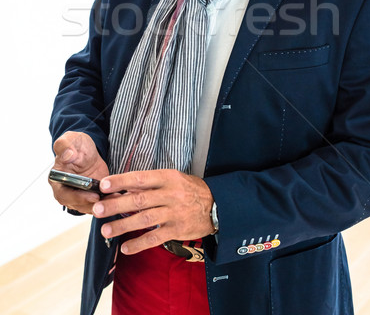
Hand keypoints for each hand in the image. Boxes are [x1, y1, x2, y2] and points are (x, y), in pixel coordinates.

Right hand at [49, 131, 108, 213]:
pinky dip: (106, 203)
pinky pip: (96, 203)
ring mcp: (77, 195)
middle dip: (91, 204)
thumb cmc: (76, 145)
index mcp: (57, 179)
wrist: (88, 150)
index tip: (92, 195)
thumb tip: (68, 155)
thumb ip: (65, 145)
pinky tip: (117, 197)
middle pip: (75, 204)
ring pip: (87, 207)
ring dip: (101, 206)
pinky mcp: (89, 195)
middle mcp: (65, 190)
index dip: (77, 197)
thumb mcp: (71, 139)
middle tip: (107, 200)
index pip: (63, 194)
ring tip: (115, 200)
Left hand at [92, 169, 214, 253]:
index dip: (121, 181)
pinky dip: (139, 243)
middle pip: (139, 199)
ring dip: (123, 225)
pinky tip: (125, 247)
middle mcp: (170, 194)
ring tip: (105, 230)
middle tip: (97, 210)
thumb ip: (150, 183)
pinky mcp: (177, 230)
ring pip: (144, 219)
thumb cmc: (189, 189)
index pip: (140, 178)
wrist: (217, 205)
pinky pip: (155, 238)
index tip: (103, 185)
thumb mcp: (173, 178)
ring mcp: (174, 213)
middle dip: (116, 205)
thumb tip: (124, 188)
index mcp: (167, 178)